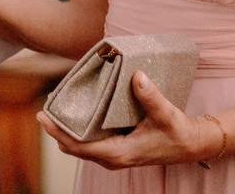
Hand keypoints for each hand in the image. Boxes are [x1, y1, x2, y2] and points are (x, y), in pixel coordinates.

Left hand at [36, 71, 219, 169]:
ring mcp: (114, 156)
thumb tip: (137, 75)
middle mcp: (113, 158)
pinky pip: (90, 144)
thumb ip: (150, 96)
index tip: (44, 118)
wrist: (190, 145)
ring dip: (66, 133)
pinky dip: (78, 133)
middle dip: (57, 131)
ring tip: (54, 111)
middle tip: (44, 110)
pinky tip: (74, 116)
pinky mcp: (117, 150)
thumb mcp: (165, 113)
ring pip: (81, 148)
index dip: (59, 133)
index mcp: (120, 153)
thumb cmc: (177, 132)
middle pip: (74, 148)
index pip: (80, 146)